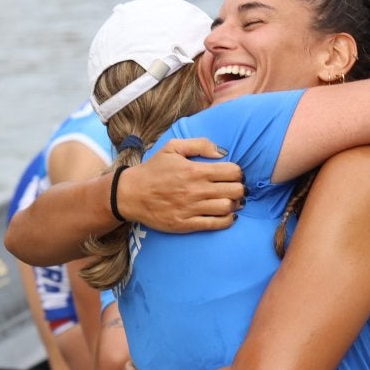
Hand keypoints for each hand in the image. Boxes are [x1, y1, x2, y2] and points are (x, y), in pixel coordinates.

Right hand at [117, 138, 244, 232]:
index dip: (238, 172)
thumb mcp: (173, 148)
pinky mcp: (186, 224)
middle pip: (235, 190)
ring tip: (233, 201)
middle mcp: (195, 190)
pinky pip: (215, 224)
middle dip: (240, 188)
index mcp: (195, 170)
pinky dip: (228, 220)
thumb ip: (200, 144)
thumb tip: (222, 152)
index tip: (234, 174)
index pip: (233, 171)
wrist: (130, 194)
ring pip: (227, 207)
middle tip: (236, 188)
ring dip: (235, 204)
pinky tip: (229, 215)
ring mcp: (191, 208)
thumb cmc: (153, 169)